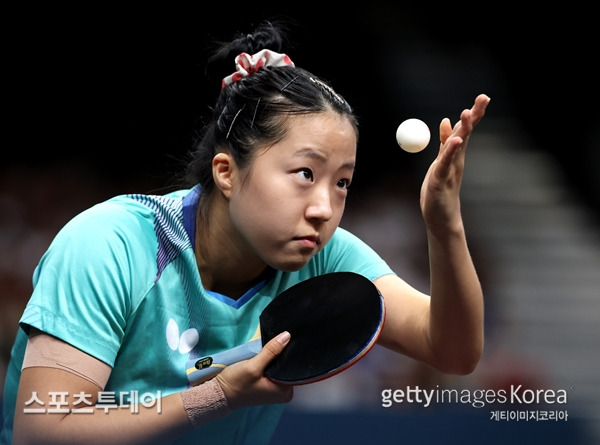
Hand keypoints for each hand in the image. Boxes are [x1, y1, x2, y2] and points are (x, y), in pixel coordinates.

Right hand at [215, 331, 292, 409]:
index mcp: (285, 392)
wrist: (219, 394)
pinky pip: (273, 369)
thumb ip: (271, 351)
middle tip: (278, 340)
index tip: (288, 339)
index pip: (294, 368)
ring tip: (272, 345)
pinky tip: (267, 353)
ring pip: (280, 367)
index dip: (290, 353)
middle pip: (287, 367)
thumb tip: (287, 336)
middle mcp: (284, 392)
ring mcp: (275, 389)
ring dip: (275, 357)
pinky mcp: (268, 384)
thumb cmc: (236, 384)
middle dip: (282, 354)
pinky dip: (270, 361)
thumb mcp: (253, 366)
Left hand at [420, 94, 489, 231]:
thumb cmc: (440, 190)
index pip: (465, 129)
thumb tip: (446, 120)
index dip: (473, 114)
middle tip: (484, 97)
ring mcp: (449, 168)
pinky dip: (450, 151)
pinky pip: (446, 162)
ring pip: (457, 145)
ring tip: (466, 113)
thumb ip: (444, 143)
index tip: (483, 97)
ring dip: (462, 128)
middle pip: (465, 133)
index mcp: (455, 154)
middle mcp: (456, 159)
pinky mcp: (440, 179)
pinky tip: (455, 141)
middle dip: (474, 115)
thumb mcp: (441, 162)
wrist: (441, 217)